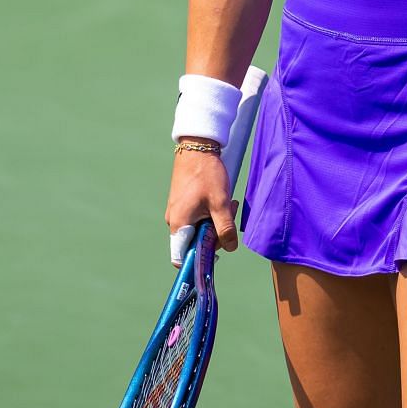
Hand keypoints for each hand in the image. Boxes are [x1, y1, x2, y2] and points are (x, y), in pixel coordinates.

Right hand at [164, 146, 237, 265]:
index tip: (216, 254)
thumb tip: (231, 248)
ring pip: (199, 228)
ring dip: (216, 221)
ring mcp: (178, 211)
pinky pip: (197, 217)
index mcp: (179, 224)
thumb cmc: (206, 173)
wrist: (197, 146)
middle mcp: (175, 221)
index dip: (197, 261)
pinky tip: (221, 199)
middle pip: (195, 243)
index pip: (181, 258)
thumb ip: (225, 229)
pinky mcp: (184, 203)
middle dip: (216, 235)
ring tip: (228, 203)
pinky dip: (211, 213)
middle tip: (229, 217)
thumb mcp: (220, 203)